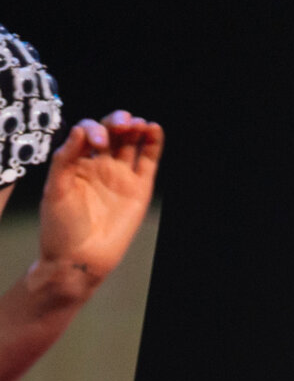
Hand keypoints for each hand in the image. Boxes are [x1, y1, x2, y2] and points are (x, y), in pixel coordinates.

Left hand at [33, 110, 163, 298]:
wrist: (80, 258)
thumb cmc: (61, 227)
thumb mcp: (54, 189)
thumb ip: (65, 159)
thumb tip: (79, 130)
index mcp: (76, 163)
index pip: (87, 133)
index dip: (93, 130)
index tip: (96, 143)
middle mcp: (99, 166)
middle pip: (112, 133)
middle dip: (116, 122)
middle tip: (122, 123)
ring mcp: (121, 176)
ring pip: (132, 143)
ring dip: (136, 128)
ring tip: (139, 123)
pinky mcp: (140, 188)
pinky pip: (148, 161)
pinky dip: (153, 144)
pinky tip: (153, 129)